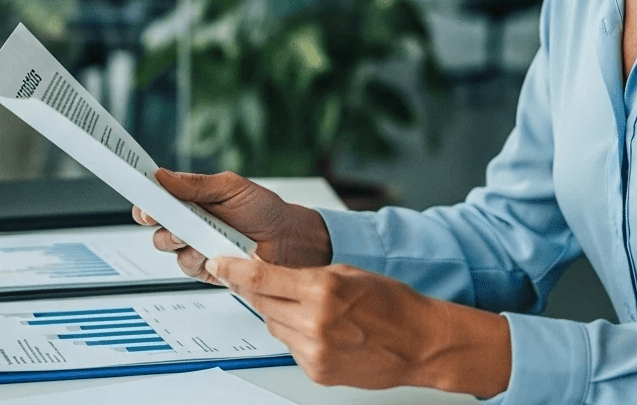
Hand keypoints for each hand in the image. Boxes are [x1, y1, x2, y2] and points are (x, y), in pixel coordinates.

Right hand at [132, 169, 331, 282]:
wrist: (288, 239)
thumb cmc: (263, 209)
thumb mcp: (230, 187)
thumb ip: (196, 184)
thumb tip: (162, 175)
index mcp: (193, 197)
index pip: (160, 196)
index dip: (147, 195)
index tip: (143, 194)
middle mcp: (190, 221)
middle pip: (156, 223)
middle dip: (157, 218)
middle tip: (165, 214)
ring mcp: (195, 245)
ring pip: (166, 244)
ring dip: (176, 238)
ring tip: (194, 232)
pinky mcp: (204, 268)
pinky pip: (186, 265)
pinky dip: (193, 257)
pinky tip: (208, 251)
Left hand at [206, 256, 511, 396]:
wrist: (419, 342)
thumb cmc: (392, 303)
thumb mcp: (346, 272)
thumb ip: (305, 274)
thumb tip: (270, 274)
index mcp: (322, 289)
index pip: (261, 278)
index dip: (232, 270)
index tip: (218, 263)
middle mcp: (315, 322)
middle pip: (262, 303)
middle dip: (254, 290)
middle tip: (254, 279)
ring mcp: (315, 351)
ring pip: (274, 326)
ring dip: (279, 313)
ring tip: (307, 306)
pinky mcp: (316, 372)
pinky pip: (290, 347)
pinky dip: (296, 334)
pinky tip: (319, 327)